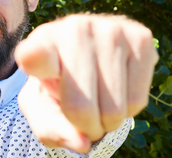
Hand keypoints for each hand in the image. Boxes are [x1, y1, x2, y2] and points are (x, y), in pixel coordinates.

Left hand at [14, 14, 157, 152]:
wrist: (85, 54)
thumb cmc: (57, 83)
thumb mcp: (40, 106)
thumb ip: (50, 128)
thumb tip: (83, 142)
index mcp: (41, 44)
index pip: (36, 54)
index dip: (34, 59)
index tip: (30, 58)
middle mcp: (74, 29)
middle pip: (81, 107)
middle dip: (83, 124)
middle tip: (79, 110)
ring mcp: (110, 30)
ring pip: (114, 109)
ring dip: (107, 119)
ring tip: (96, 96)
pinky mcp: (141, 38)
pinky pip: (137, 101)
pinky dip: (127, 109)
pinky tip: (116, 87)